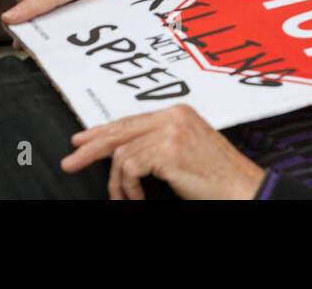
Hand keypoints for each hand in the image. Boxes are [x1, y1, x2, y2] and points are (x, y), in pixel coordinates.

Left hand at [62, 104, 264, 198]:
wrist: (241, 187)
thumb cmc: (217, 175)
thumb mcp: (185, 150)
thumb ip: (157, 143)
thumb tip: (122, 150)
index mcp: (178, 112)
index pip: (130, 120)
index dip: (101, 131)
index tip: (80, 140)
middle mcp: (173, 116)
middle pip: (119, 130)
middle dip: (90, 149)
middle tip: (70, 163)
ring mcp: (171, 131)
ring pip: (122, 154)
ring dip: (118, 183)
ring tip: (124, 198)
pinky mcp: (168, 150)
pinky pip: (130, 169)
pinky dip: (128, 188)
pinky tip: (137, 198)